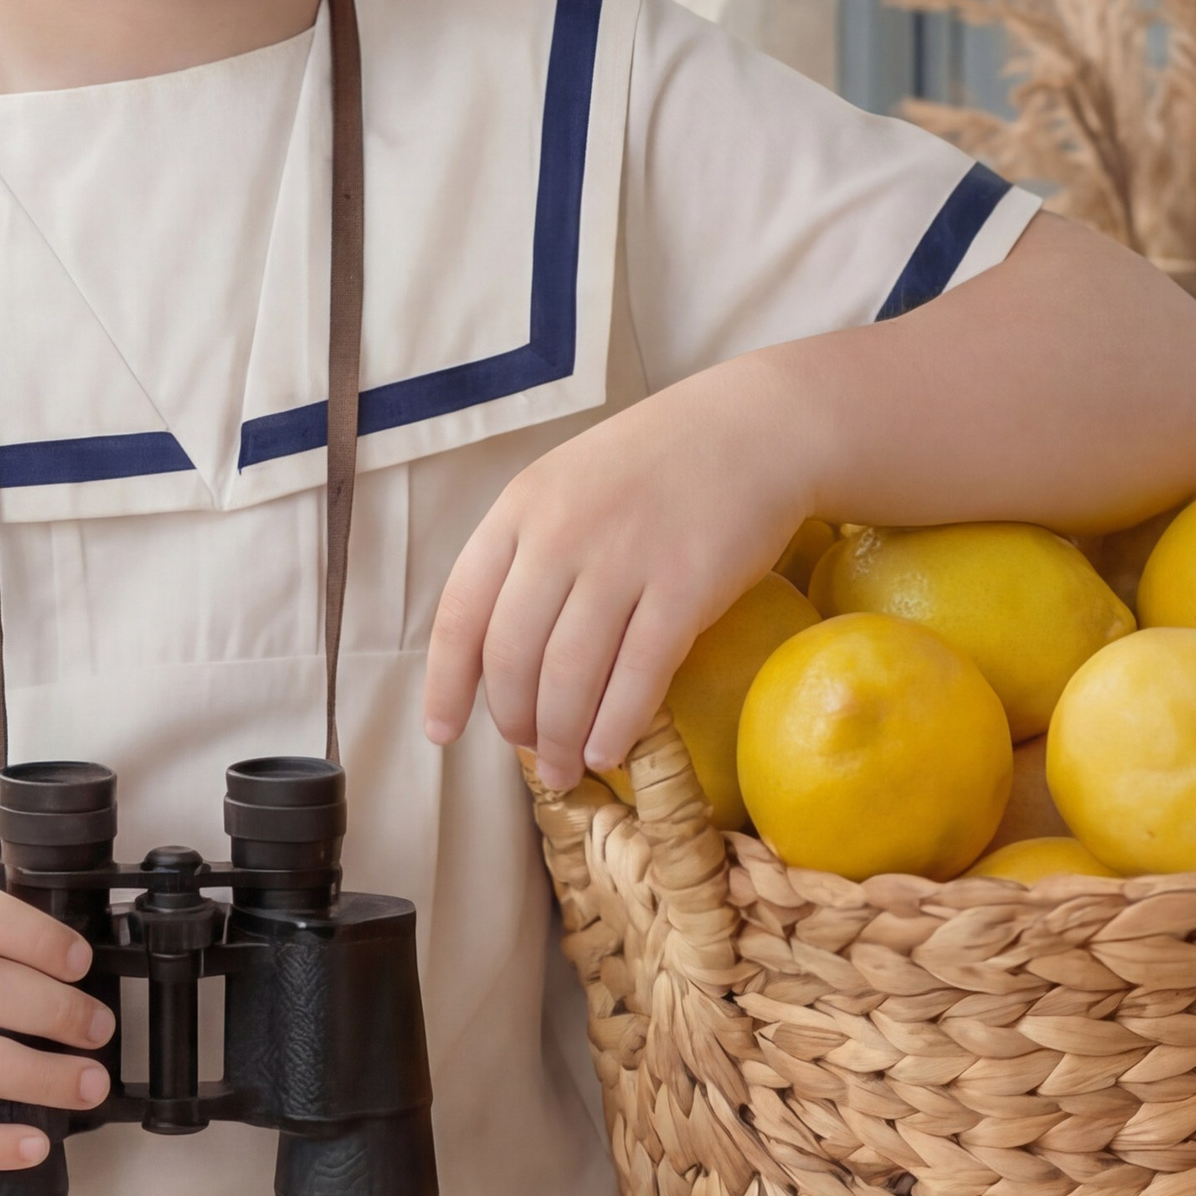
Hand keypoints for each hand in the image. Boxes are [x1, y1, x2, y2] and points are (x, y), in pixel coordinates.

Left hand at [424, 359, 817, 787]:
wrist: (753, 428)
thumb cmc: (653, 466)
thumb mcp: (566, 487)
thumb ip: (527, 553)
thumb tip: (497, 657)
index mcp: (519, 508)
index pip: (461, 612)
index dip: (446, 684)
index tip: (442, 732)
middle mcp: (560, 534)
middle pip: (512, 656)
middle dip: (513, 720)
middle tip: (528, 750)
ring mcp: (623, 560)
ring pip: (569, 676)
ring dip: (560, 737)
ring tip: (564, 768)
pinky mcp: (686, 587)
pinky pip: (638, 675)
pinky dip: (617, 724)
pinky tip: (610, 751)